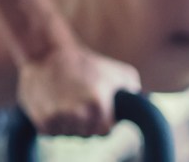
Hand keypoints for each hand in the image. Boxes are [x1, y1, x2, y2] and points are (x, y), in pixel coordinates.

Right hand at [17, 45, 140, 136]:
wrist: (47, 54)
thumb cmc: (86, 63)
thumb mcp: (119, 72)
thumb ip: (135, 91)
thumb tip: (146, 105)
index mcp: (98, 106)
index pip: (105, 131)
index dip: (102, 120)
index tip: (95, 107)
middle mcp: (79, 115)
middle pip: (86, 135)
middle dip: (84, 123)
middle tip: (78, 102)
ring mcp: (59, 119)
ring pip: (68, 135)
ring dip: (68, 124)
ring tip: (65, 101)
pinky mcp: (42, 121)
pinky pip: (52, 133)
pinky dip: (52, 123)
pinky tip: (53, 105)